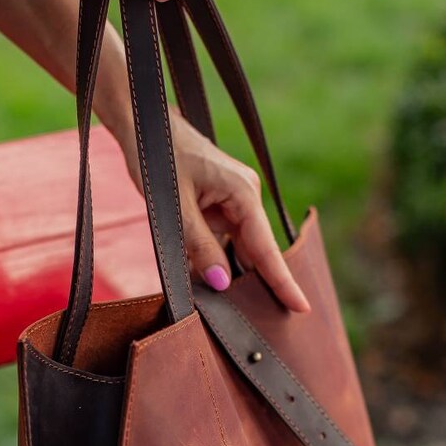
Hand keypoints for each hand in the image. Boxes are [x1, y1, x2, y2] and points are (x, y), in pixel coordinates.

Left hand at [134, 112, 310, 311]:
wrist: (143, 123)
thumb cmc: (158, 156)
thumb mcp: (175, 208)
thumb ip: (199, 247)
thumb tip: (221, 283)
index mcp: (243, 193)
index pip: (265, 248)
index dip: (282, 281)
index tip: (302, 307)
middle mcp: (245, 197)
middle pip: (255, 252)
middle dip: (252, 285)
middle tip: (254, 322)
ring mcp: (234, 201)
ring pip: (237, 248)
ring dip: (227, 272)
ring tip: (222, 302)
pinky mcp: (220, 204)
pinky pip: (223, 239)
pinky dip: (214, 258)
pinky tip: (202, 276)